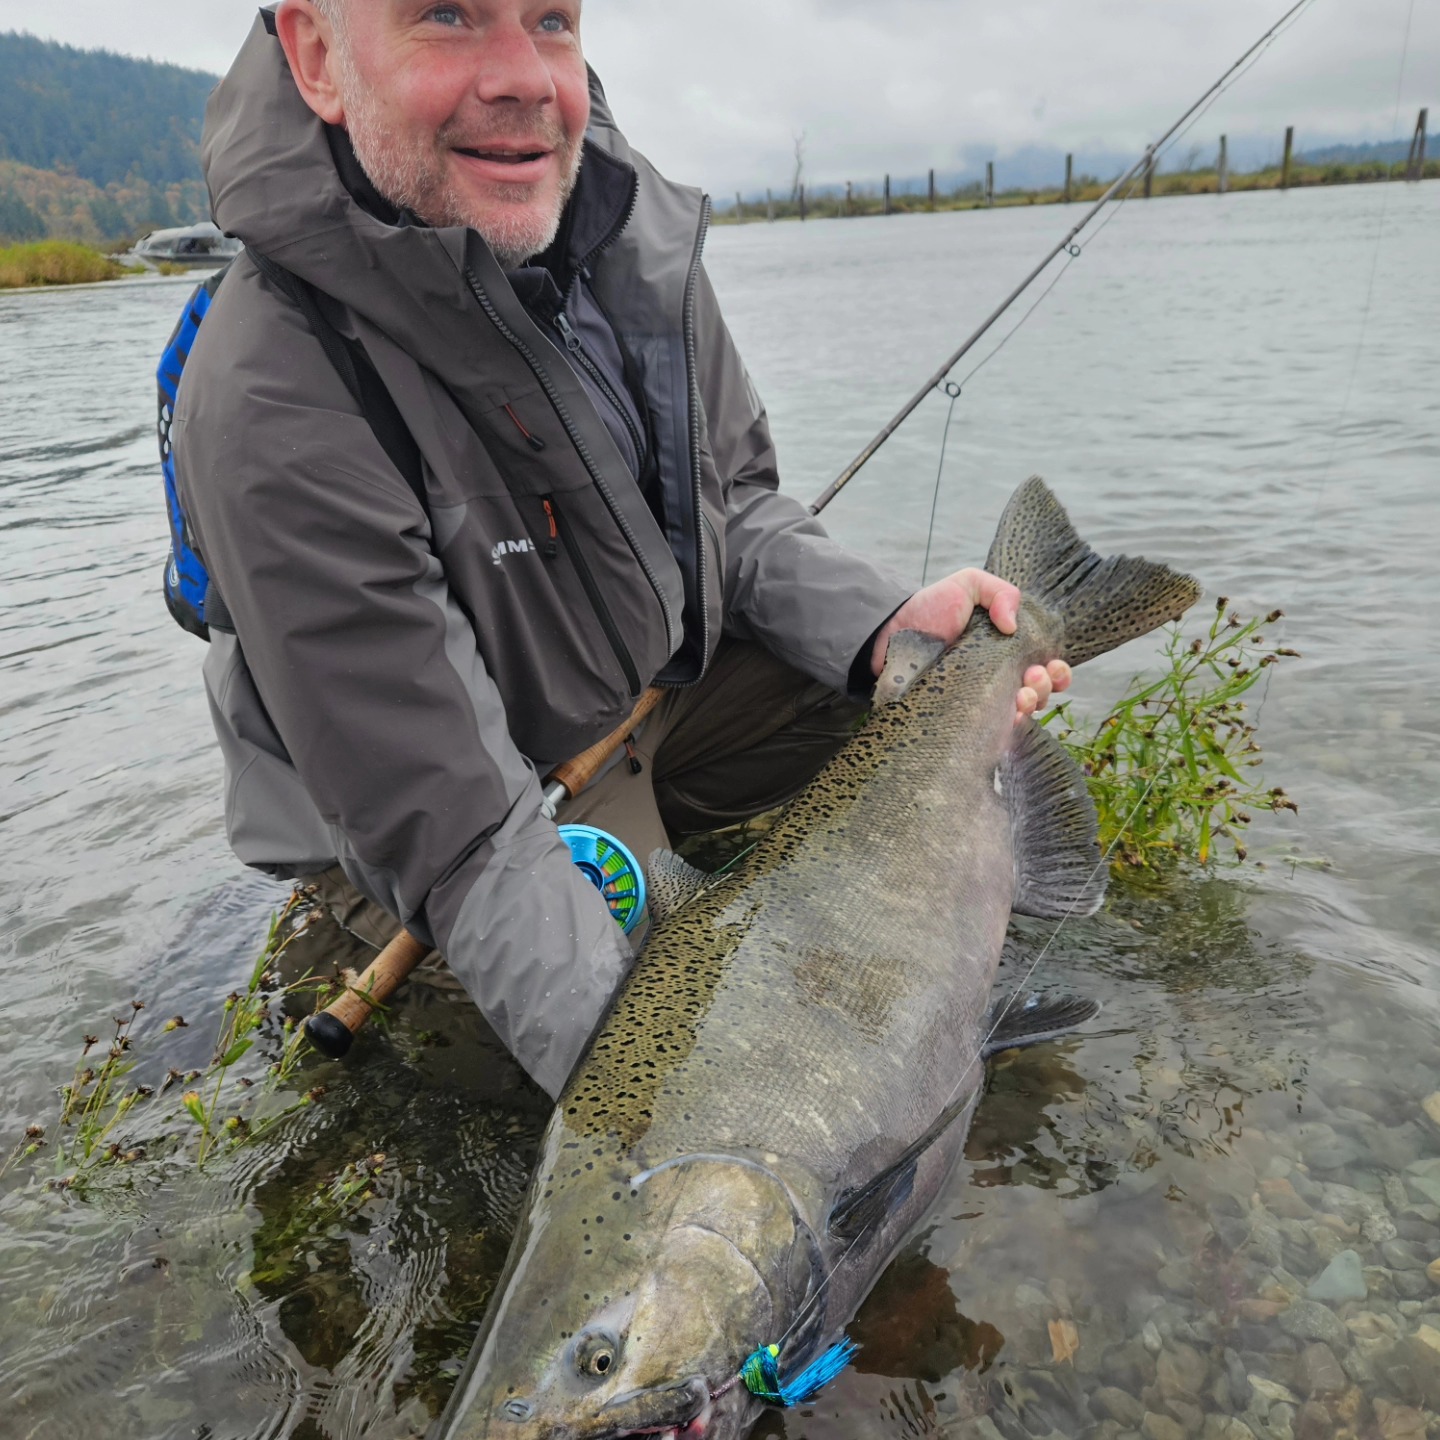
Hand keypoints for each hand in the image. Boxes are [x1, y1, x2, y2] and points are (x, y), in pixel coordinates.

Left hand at [871, 568, 1072, 723]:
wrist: (888, 635)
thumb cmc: (928, 610)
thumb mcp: (967, 586)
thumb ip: (999, 592)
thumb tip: (1013, 625)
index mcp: (1007, 649)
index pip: (1045, 666)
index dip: (1058, 671)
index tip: (1051, 666)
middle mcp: (999, 677)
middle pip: (1039, 692)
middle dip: (1045, 686)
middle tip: (1031, 677)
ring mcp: (981, 699)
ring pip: (1021, 713)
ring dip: (1031, 705)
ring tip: (1020, 695)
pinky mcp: (962, 716)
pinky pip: (993, 730)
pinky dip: (1008, 726)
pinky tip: (1008, 716)